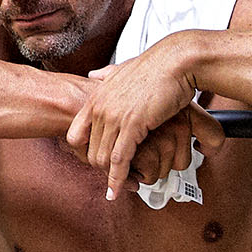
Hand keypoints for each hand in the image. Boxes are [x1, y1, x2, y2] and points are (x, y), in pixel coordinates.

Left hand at [65, 39, 224, 197]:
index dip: (83, 153)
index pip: (74, 135)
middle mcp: (100, 108)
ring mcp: (114, 116)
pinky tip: (118, 189)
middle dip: (102, 169)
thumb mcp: (122, 70)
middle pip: (89, 152)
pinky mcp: (132, 124)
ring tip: (121, 186)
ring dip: (112, 176)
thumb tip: (94, 75)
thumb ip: (106, 75)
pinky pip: (120, 159)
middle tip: (115, 178)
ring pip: (102, 158)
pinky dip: (118, 178)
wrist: (177, 62)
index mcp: (96, 98)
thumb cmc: (156, 67)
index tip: (94, 163)